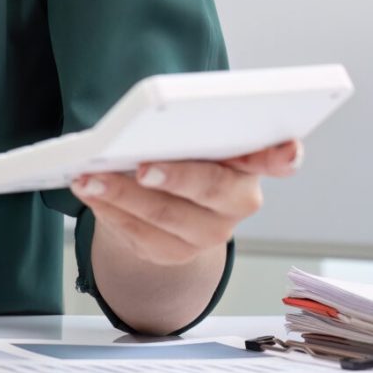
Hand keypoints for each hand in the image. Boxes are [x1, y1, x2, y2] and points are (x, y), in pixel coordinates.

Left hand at [70, 139, 302, 266]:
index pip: (280, 158)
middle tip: (143, 167)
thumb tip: (153, 120)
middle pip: (212, 188)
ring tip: (89, 176)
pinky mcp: (175, 253)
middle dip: (176, 177)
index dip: (283, 155)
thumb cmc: (183, 153)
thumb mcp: (191, 135)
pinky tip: (89, 192)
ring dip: (122, 194)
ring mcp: (209, 233)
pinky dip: (109, 211)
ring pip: (166, 216)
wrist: (169, 200)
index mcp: (251, 161)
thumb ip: (189, 127)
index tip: (284, 149)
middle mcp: (238, 201)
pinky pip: (140, 236)